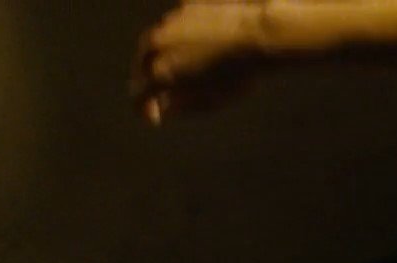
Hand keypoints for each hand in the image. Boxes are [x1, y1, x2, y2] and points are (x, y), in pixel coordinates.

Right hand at [129, 0, 275, 125]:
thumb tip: (163, 110)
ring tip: (176, 70)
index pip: (138, 95)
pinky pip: (173, 26)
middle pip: (142, 66)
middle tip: (160, 94)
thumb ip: (181, 107)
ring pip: (154, 43)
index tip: (154, 117)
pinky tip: (194, 47)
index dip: (144, 110)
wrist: (258, 35)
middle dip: (149, 82)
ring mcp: (168, 22)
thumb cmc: (238, 75)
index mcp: (159, 72)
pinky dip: (177, 39)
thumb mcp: (211, 101)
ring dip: (160, 58)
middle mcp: (156, 45)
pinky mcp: (182, 7)